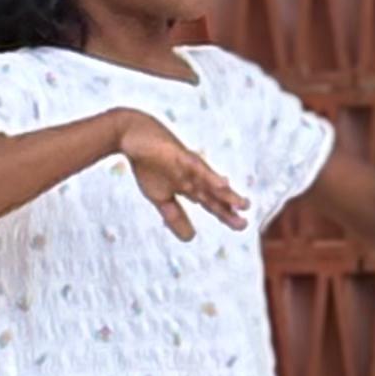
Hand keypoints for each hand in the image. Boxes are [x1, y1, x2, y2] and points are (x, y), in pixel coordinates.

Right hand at [110, 113, 250, 243]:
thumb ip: (175, 217)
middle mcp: (194, 176)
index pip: (212, 202)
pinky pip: (196, 166)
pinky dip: (208, 175)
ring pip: (210, 181)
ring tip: (242, 204)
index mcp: (190, 186)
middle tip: (244, 223)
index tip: (242, 226)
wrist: (130, 136)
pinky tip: (222, 183)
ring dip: (225, 193)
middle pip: (214, 195)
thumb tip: (191, 238)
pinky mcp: (179, 154)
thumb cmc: (148, 164)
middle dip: (229, 208)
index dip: (226, 214)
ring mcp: (188, 165)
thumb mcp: (160, 197)